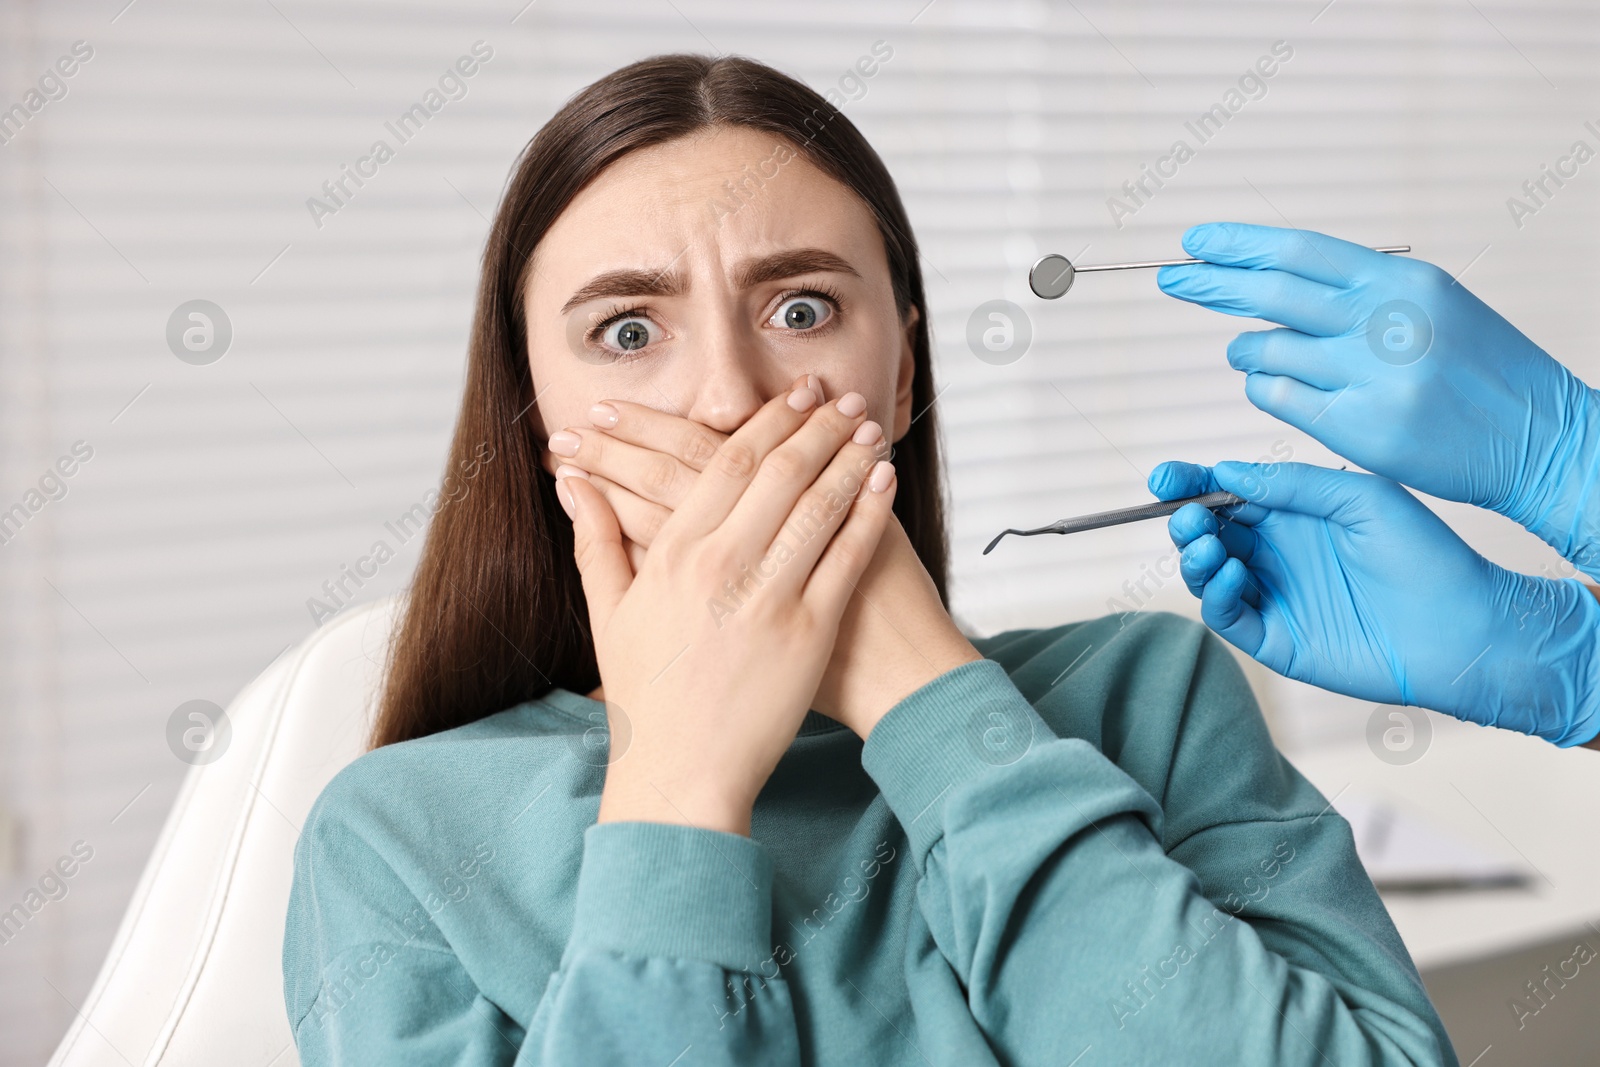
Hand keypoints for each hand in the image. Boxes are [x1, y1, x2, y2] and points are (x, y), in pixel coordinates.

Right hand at [542, 376, 980, 738]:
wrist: (681, 774)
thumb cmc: (645, 696)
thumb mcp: (609, 614)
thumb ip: (594, 541)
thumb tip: (571, 483)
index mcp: (673, 554)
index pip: (726, 462)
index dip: (767, 421)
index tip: (794, 395)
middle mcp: (722, 566)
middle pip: (780, 471)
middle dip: (816, 424)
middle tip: (841, 395)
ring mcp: (769, 597)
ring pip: (819, 505)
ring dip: (849, 457)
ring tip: (869, 426)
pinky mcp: (809, 633)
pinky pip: (846, 557)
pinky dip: (868, 514)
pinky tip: (885, 483)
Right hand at [1148, 458, 1599, 746]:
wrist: (1462, 627)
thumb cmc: (1424, 555)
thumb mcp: (1360, 498)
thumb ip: (1293, 484)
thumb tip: (1227, 474)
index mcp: (1294, 515)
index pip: (1226, 494)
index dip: (1189, 483)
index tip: (1164, 477)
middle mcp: (1276, 554)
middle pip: (1206, 533)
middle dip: (1185, 521)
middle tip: (1190, 518)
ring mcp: (1272, 596)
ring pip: (1206, 574)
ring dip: (1194, 557)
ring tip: (1211, 547)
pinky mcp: (1274, 639)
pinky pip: (1225, 616)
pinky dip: (1215, 594)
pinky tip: (1236, 576)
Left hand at [1156, 222, 1599, 575]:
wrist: (1540, 437)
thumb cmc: (1480, 369)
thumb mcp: (1434, 306)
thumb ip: (1361, 292)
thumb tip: (1273, 280)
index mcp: (1404, 281)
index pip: (1299, 250)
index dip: (1238, 244)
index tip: (1193, 242)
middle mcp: (1386, 322)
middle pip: (1270, 294)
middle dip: (1210, 284)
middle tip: (1171, 280)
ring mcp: (1372, 377)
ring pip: (1266, 352)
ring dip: (1244, 352)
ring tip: (1245, 353)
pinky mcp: (1360, 429)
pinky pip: (1278, 400)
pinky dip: (1263, 390)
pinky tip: (1271, 388)